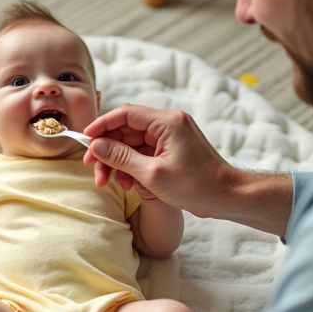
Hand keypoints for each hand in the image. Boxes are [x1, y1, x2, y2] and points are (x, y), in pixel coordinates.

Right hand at [82, 105, 232, 216]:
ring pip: (132, 143)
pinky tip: (126, 183)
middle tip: (92, 169)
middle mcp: (168, 124)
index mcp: (166, 122)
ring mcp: (170, 137)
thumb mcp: (152, 174)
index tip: (85, 139)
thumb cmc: (197, 185)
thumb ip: (121, 157)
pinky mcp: (171, 150)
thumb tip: (97, 146)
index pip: (125, 114)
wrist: (227, 197)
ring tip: (108, 182)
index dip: (101, 125)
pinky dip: (131, 166)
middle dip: (107, 150)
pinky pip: (143, 153)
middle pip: (126, 130)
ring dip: (117, 161)